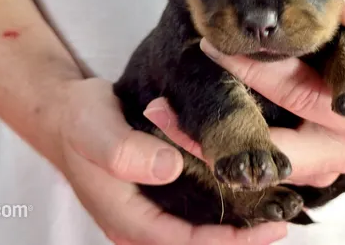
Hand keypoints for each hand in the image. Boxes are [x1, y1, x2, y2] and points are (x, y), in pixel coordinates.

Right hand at [54, 78, 287, 244]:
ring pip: (196, 229)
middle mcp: (139, 223)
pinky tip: (246, 193)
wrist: (65, 113)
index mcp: (125, 218)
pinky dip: (221, 207)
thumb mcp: (95, 128)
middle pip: (194, 243)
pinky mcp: (156, 196)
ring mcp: (148, 211)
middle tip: (280, 223)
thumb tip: (169, 168)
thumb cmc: (78, 121)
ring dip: (233, 225)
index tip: (263, 229)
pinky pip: (193, 211)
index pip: (182, 242)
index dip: (224, 240)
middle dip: (237, 238)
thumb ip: (125, 151)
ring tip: (273, 212)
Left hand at [145, 0, 344, 187]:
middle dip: (226, 118)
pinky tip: (170, 123)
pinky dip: (209, 148)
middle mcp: (339, 151)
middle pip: (277, 146)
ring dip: (207, 143)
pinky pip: (248, 165)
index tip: (217, 52)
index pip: (304, 97)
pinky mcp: (290, 167)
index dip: (262, 77)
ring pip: (257, 164)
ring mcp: (313, 165)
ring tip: (160, 113)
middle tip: (175, 92)